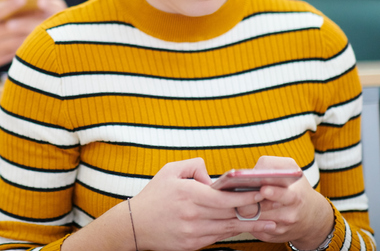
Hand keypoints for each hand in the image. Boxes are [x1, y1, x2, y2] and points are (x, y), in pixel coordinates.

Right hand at [0, 0, 65, 72]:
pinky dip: (27, 46)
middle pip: (14, 28)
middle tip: (47, 14)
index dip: (11, 4)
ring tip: (48, 28)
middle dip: (32, 21)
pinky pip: (15, 53)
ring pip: (18, 42)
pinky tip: (38, 41)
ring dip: (34, 35)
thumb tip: (22, 3)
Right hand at [132, 158, 274, 250]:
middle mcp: (193, 215)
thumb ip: (193, 165)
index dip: (246, 196)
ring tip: (271, 223)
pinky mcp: (192, 245)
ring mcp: (193, 232)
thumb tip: (211, 174)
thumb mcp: (169, 171)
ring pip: (228, 228)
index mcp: (188, 194)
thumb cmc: (153, 196)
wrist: (135, 225)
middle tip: (274, 206)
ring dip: (250, 226)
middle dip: (254, 210)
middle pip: (230, 214)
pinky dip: (233, 232)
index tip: (262, 192)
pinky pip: (218, 237)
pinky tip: (245, 229)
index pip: (225, 197)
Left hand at [240, 156, 333, 248]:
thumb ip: (274, 165)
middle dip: (250, 202)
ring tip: (236, 198)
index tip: (263, 189)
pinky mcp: (269, 236)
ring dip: (242, 209)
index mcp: (295, 197)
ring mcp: (278, 228)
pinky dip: (243, 219)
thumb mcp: (292, 171)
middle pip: (262, 210)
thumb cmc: (297, 189)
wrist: (311, 217)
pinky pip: (250, 228)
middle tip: (239, 193)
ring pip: (252, 220)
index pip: (285, 196)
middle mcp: (288, 216)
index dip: (273, 193)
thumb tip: (255, 170)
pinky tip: (241, 210)